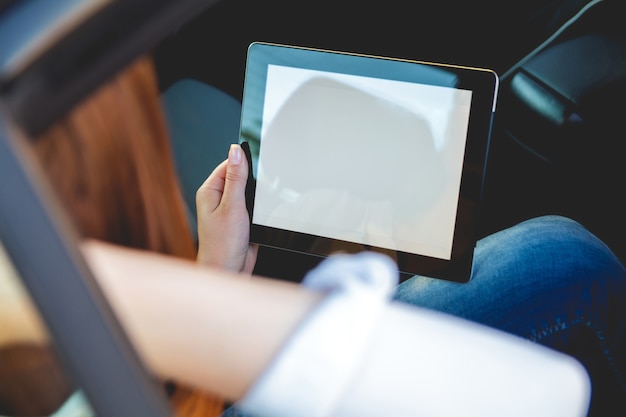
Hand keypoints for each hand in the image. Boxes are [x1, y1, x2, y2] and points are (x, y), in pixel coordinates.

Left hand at [196, 144, 257, 273]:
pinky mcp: (242, 220)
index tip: (259, 159)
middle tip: (261, 189)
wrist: (229, 271)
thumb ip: (236, 178)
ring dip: (258, 196)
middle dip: (254, 180)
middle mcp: (218, 199)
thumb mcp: (232, 206)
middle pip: (240, 177)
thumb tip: (236, 151)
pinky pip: (254, 207)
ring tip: (260, 205)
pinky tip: (263, 214)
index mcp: (210, 191)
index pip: (228, 164)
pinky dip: (261, 208)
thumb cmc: (222, 245)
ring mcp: (230, 210)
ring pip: (250, 192)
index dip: (244, 160)